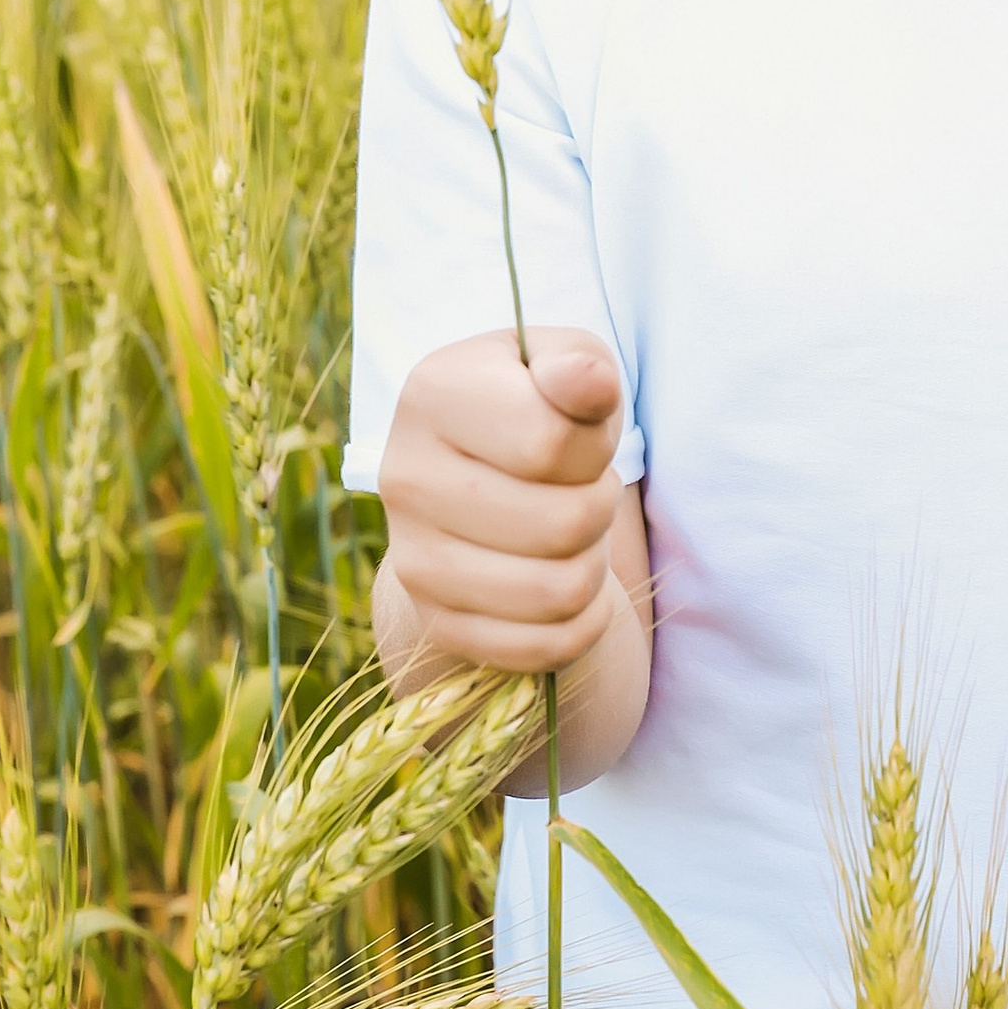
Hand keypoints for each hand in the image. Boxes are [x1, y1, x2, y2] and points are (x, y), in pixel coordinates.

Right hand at [376, 326, 629, 676]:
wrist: (480, 475)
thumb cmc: (539, 405)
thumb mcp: (566, 361)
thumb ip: (581, 368)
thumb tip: (585, 382)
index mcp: (433, 394)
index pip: (551, 443)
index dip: (594, 444)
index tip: (580, 434)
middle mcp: (406, 478)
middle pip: (563, 524)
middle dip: (601, 505)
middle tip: (584, 487)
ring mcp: (414, 560)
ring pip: (559, 590)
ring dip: (594, 561)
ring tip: (573, 530)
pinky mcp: (436, 622)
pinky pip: (545, 646)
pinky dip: (584, 618)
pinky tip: (567, 576)